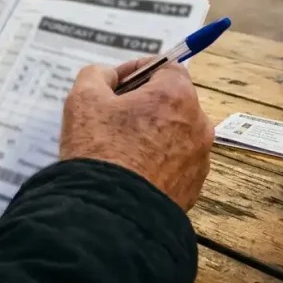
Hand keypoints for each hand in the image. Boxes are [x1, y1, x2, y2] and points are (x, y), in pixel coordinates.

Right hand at [59, 58, 212, 210]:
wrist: (111, 215)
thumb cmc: (100, 150)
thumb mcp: (84, 98)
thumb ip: (96, 75)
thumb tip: (108, 76)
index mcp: (177, 96)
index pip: (167, 68)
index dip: (138, 69)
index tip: (115, 82)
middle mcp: (198, 125)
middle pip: (172, 102)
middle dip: (144, 103)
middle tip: (112, 114)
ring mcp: (198, 160)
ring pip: (173, 134)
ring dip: (150, 133)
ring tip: (117, 146)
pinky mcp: (192, 188)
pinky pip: (173, 164)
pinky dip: (155, 161)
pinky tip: (128, 169)